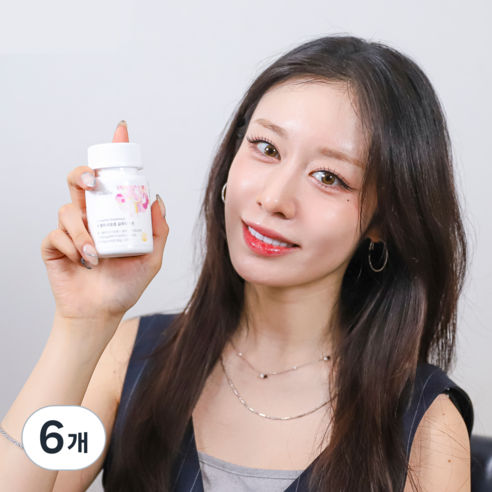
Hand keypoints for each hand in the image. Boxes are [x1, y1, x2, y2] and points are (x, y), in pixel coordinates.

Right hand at [41, 121, 168, 329]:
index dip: (113, 153)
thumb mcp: (152, 259)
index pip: (111, 179)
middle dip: (83, 173)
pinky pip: (56, 234)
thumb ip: (158, 232)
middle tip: (93, 182)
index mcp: (112, 215)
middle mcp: (91, 217)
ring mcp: (70, 230)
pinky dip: (70, 246)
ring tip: (95, 253)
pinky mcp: (53, 246)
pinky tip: (83, 261)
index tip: (121, 130)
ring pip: (68, 209)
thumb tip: (156, 200)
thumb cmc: (125, 285)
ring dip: (82, 230)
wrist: (101, 311)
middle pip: (79, 180)